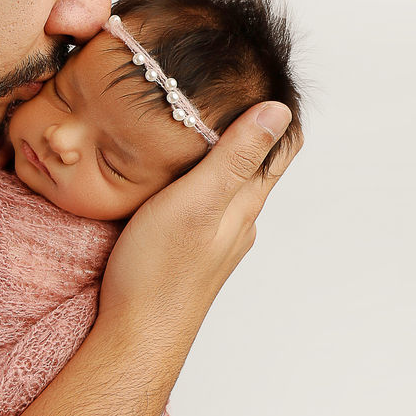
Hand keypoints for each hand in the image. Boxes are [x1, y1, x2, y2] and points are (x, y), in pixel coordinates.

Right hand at [100, 100, 301, 340]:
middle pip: (254, 166)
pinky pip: (205, 205)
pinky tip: (180, 177)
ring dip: (224, 156)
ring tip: (205, 123)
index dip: (275, 115)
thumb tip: (278, 111)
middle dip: (250, 129)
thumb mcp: (196, 202)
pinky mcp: (189, 252)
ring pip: (228, 187)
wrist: (137, 336)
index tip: (263, 79)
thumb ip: (234, 157)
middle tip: (233, 89)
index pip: (276, 151)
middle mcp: (236, 221)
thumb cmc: (160, 272)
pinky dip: (201, 180)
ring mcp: (213, 240)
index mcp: (243, 204)